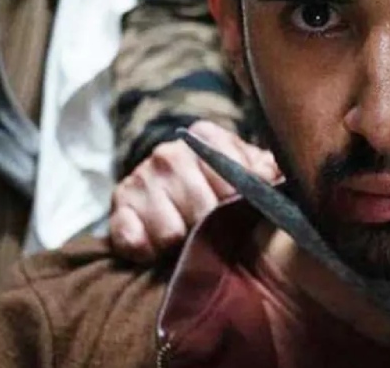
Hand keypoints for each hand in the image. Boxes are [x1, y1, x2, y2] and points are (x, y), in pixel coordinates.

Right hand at [109, 120, 279, 262]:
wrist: (173, 195)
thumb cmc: (222, 186)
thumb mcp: (251, 171)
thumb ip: (266, 171)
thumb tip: (271, 178)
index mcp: (206, 138)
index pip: (233, 182)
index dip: (240, 207)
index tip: (242, 214)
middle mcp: (170, 153)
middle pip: (203, 212)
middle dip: (214, 232)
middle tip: (217, 235)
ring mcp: (141, 178)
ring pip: (171, 233)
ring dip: (183, 245)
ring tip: (189, 240)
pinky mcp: (118, 208)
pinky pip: (132, 240)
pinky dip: (146, 251)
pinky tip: (158, 250)